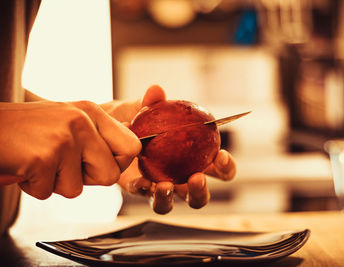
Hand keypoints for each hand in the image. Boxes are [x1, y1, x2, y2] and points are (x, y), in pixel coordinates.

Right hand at [0, 101, 140, 198]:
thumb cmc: (26, 129)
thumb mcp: (68, 120)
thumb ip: (98, 135)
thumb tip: (130, 149)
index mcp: (91, 112)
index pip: (132, 147)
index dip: (118, 164)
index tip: (98, 164)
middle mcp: (82, 121)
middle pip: (110, 175)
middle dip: (86, 179)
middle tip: (61, 165)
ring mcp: (64, 138)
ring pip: (77, 189)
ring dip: (55, 183)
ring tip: (39, 161)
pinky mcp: (44, 157)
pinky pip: (49, 192)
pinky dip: (34, 186)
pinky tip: (25, 166)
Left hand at [105, 85, 235, 213]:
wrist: (109, 129)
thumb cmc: (137, 118)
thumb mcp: (143, 107)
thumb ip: (152, 102)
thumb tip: (156, 90)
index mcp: (195, 158)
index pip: (219, 168)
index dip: (226, 166)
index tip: (222, 155)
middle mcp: (180, 177)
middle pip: (199, 195)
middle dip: (202, 190)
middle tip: (197, 177)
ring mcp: (160, 187)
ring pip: (172, 204)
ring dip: (172, 197)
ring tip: (166, 185)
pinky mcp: (140, 189)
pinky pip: (144, 195)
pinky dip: (145, 189)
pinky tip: (143, 180)